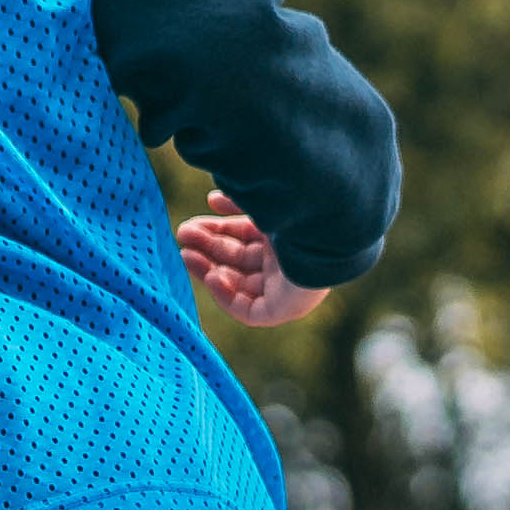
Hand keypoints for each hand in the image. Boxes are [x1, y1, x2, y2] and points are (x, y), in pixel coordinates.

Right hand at [178, 194, 323, 328]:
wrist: (328, 225)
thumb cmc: (299, 207)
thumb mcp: (263, 201)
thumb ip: (237, 200)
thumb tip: (212, 198)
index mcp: (285, 233)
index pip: (245, 238)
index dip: (217, 231)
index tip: (193, 223)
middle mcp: (287, 262)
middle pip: (238, 260)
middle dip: (208, 248)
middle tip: (182, 235)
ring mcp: (286, 287)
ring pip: (238, 284)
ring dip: (208, 269)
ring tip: (185, 254)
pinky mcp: (284, 309)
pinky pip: (249, 310)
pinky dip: (226, 296)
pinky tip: (212, 276)